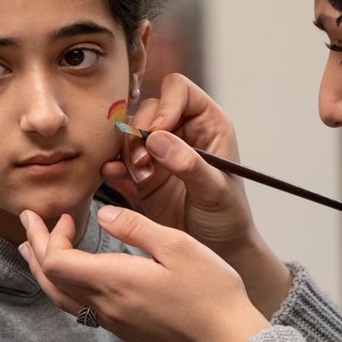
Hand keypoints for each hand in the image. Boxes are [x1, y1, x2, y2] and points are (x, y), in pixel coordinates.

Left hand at [18, 207, 269, 341]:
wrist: (228, 337)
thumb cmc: (211, 292)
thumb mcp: (178, 245)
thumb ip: (136, 226)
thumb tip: (105, 212)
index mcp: (115, 281)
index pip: (57, 261)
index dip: (50, 236)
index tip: (64, 215)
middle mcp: (107, 306)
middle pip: (51, 279)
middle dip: (36, 247)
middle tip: (29, 221)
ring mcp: (114, 321)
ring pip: (61, 297)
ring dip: (44, 269)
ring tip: (34, 250)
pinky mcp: (125, 329)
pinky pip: (79, 308)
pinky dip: (64, 285)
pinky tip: (74, 275)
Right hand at [101, 74, 291, 315]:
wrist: (215, 252)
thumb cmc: (228, 218)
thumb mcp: (216, 191)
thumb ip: (190, 164)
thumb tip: (159, 138)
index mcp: (208, 124)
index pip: (179, 90)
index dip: (166, 104)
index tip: (158, 132)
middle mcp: (182, 131)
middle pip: (148, 109)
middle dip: (140, 133)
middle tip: (144, 164)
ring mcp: (159, 151)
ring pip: (129, 131)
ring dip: (126, 151)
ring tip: (139, 176)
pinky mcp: (141, 173)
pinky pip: (118, 159)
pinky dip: (114, 166)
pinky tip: (116, 178)